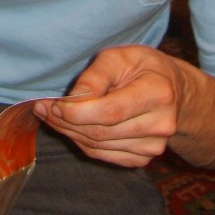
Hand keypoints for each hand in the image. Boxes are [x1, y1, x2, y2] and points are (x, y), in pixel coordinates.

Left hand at [34, 46, 184, 167]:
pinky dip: (81, 141)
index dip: (77, 112)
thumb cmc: (141, 67)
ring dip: (69, 132)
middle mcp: (160, 124)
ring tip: (51, 115)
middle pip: (101, 132)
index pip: (110, 112)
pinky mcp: (143, 159)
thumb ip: (95, 76)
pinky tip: (70, 126)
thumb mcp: (119, 56)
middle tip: (43, 108)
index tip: (53, 104)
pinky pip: (102, 155)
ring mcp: (153, 146)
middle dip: (66, 121)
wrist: (172, 90)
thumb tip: (71, 101)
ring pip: (98, 146)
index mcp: (158, 92)